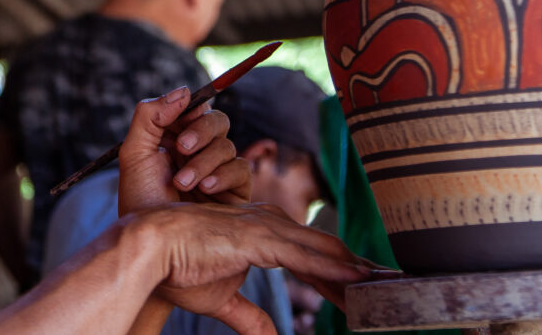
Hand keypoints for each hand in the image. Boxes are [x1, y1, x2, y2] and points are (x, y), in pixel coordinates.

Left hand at [117, 86, 249, 215]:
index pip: (193, 109)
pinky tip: (205, 188)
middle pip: (217, 121)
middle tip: (182, 147)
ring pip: (228, 145)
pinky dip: (223, 174)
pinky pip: (241, 169)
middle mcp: (198, 152)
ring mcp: (217, 171)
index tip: (176, 123)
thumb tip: (184, 91)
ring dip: (204, 160)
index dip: (189, 110)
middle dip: (201, 130)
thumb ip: (149, 116)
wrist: (154, 249)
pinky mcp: (235, 192)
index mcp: (173, 138)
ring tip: (182, 183)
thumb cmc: (140, 203)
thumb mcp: (133, 155)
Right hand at [127, 202, 372, 332]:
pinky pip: (304, 255)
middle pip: (326, 249)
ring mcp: (265, 229)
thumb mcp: (222, 300)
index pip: (312, 256)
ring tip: (386, 286)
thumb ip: (250, 317)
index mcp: (263, 234)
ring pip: (323, 250)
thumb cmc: (179, 267)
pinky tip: (357, 279)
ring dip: (355, 271)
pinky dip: (333, 268)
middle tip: (391, 287)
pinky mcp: (257, 238)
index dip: (340, 275)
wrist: (150, 249)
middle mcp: (270, 225)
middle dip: (358, 270)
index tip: (366, 291)